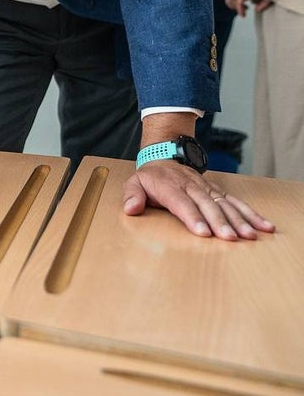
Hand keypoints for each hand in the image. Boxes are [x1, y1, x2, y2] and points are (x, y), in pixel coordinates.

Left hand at [122, 161, 274, 239]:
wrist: (164, 157)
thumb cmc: (150, 177)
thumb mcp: (134, 183)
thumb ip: (132, 196)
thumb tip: (131, 208)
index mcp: (170, 187)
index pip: (183, 203)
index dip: (193, 217)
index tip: (203, 232)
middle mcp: (192, 187)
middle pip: (208, 205)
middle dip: (220, 222)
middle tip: (230, 238)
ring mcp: (207, 188)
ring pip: (225, 203)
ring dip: (239, 219)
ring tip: (250, 235)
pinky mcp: (218, 191)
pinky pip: (236, 202)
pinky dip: (251, 214)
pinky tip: (264, 226)